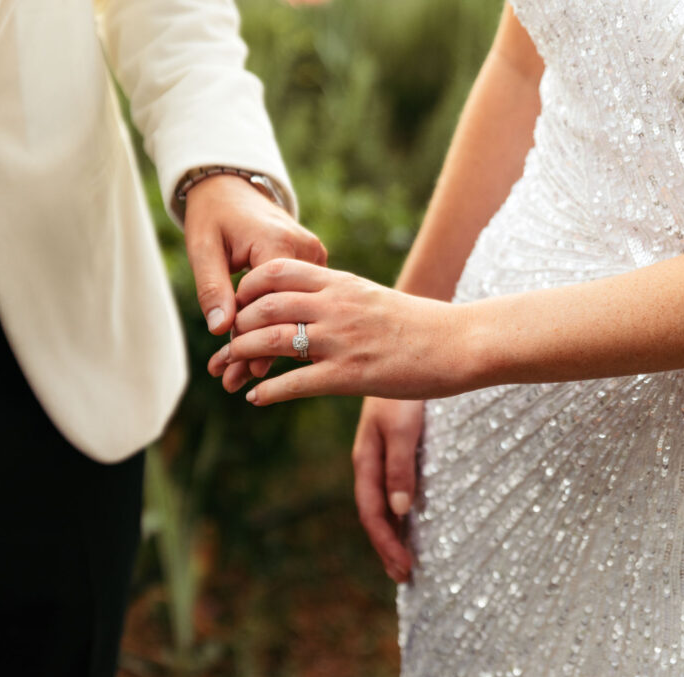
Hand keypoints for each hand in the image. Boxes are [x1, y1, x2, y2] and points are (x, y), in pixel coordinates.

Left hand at [183, 175, 326, 389]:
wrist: (234, 188)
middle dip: (257, 351)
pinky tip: (263, 362)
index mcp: (280, 244)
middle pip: (285, 314)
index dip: (248, 335)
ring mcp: (319, 263)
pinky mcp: (321, 271)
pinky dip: (280, 332)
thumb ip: (213, 287)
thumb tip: (222, 330)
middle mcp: (309, 253)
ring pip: (296, 315)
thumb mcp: (205, 248)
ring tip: (241, 378)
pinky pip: (303, 307)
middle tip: (229, 382)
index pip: (268, 301)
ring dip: (270, 348)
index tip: (229, 365)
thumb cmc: (215, 216)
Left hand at [208, 259, 472, 403]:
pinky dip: (270, 391)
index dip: (247, 286)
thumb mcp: (374, 298)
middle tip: (223, 343)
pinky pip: (297, 382)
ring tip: (229, 370)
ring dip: (242, 356)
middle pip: (264, 306)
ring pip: (272, 340)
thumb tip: (314, 303)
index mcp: (341, 284)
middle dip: (235, 325)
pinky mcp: (351, 375)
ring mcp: (341, 340)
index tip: (237, 303)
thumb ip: (341, 298)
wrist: (461, 342)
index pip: (276, 271)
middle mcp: (335, 306)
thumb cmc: (422, 324)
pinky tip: (256, 399)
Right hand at [352, 397, 422, 581]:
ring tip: (403, 557)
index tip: (404, 569)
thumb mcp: (403, 425)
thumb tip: (401, 510)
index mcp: (366, 458)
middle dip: (387, 545)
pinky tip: (406, 517)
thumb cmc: (402, 387)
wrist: (398, 349)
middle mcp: (369, 460)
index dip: (386, 543)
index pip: (373, 512)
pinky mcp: (390, 444)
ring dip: (391, 531)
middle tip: (404, 575)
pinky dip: (396, 510)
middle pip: (374, 513)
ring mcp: (378, 453)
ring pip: (380, 502)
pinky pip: (388, 486)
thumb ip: (400, 465)